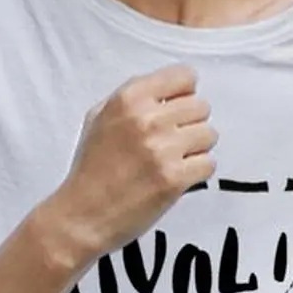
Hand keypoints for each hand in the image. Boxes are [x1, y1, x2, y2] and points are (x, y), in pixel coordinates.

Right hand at [44, 65, 216, 261]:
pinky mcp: (174, 178)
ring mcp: (163, 149)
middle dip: (190, 124)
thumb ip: (134, 98)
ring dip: (196, 149)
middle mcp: (147, 120)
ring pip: (209, 134)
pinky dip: (196, 173)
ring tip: (173, 161)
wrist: (82, 216)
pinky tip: (175, 178)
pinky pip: (209, 164)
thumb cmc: (91, 169)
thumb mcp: (99, 118)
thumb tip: (170, 90)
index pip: (185, 76)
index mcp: (129, 99)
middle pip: (201, 107)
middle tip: (171, 143)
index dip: (184, 94)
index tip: (176, 110)